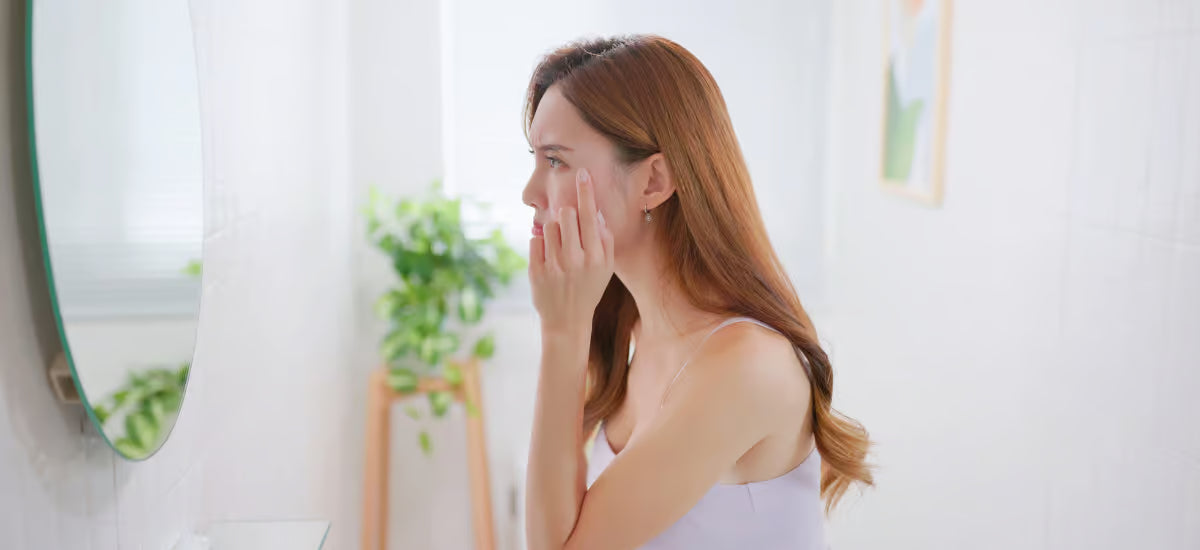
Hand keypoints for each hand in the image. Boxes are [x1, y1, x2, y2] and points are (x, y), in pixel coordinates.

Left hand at [529, 169, 614, 331]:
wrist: (567, 321)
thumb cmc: (589, 289)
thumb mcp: (605, 268)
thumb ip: (604, 239)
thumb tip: (596, 211)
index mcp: (596, 257)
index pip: (590, 215)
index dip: (586, 192)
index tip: (582, 174)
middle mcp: (575, 259)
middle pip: (566, 214)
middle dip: (567, 216)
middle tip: (569, 230)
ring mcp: (554, 266)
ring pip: (549, 225)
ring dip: (554, 231)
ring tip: (559, 249)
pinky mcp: (535, 271)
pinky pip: (535, 240)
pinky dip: (541, 244)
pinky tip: (548, 259)